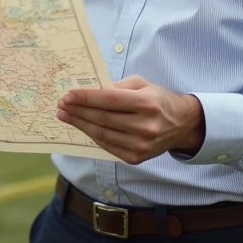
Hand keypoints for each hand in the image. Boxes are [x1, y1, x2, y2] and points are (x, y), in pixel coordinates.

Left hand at [56, 75, 204, 164]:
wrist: (181, 124)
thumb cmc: (157, 100)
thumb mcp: (142, 84)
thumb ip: (117, 86)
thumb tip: (88, 91)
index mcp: (147, 103)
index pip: (110, 100)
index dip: (86, 98)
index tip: (68, 95)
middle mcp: (145, 126)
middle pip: (103, 118)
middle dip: (78, 111)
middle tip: (61, 105)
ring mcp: (141, 145)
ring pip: (102, 134)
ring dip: (80, 124)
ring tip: (65, 116)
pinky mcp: (136, 158)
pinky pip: (108, 146)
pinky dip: (93, 136)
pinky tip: (82, 127)